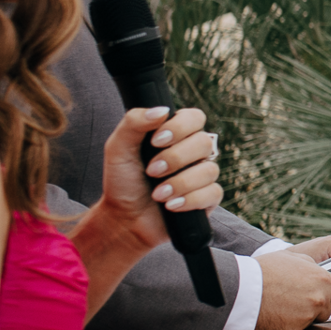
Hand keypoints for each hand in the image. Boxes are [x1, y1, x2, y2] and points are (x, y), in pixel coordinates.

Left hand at [97, 106, 222, 252]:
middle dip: (175, 158)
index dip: (180, 127)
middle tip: (152, 171)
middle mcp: (193, 153)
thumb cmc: (122, 182)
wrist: (124, 219)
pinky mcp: (208, 198)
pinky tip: (171, 206)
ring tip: (158, 195)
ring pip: (209, 169)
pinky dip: (189, 200)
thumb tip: (162, 109)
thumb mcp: (118, 148)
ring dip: (179, 183)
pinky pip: (212, 193)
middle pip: (204, 142)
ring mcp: (202, 175)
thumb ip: (134, 122)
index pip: (195, 117)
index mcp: (175, 135)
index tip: (156, 141)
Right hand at [252, 248, 330, 329]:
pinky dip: (290, 323)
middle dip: (321, 306)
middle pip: (330, 309)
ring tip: (285, 303)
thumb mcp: (294, 258)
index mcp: (323, 280)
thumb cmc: (264, 271)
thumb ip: (315, 267)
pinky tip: (277, 313)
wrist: (241, 290)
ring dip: (305, 315)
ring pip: (314, 319)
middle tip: (302, 298)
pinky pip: (298, 329)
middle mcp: (319, 300)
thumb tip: (325, 272)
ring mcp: (307, 317)